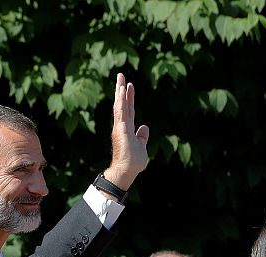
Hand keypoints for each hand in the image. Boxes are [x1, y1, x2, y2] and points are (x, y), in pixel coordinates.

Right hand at [103, 72, 148, 190]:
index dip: (129, 98)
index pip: (129, 110)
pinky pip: (120, 114)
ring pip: (120, 107)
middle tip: (121, 75)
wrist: (127, 171)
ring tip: (120, 79)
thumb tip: (145, 127)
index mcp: (128, 129)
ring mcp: (120, 128)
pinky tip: (121, 93)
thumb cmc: (133, 162)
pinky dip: (121, 103)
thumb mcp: (142, 147)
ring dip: (120, 93)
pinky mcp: (120, 131)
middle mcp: (122, 126)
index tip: (129, 86)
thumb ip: (142, 137)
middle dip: (122, 90)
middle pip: (123, 104)